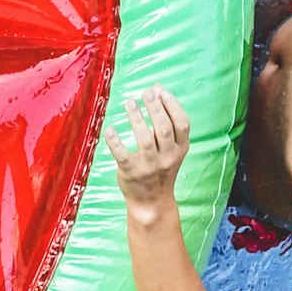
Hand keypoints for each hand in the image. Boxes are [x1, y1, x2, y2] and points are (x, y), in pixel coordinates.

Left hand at [105, 84, 188, 209]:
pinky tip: (109, 129)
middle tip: (145, 93)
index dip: (173, 106)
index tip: (161, 90)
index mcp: (180, 149)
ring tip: (129, 103)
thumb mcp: (171, 148)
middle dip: (155, 108)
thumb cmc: (161, 167)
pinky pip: (123, 155)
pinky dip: (115, 142)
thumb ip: (165, 121)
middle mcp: (168, 157)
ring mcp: (150, 166)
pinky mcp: (132, 173)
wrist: (152, 201)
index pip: (182, 125)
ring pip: (145, 140)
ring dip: (137, 119)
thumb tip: (158, 89)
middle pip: (163, 129)